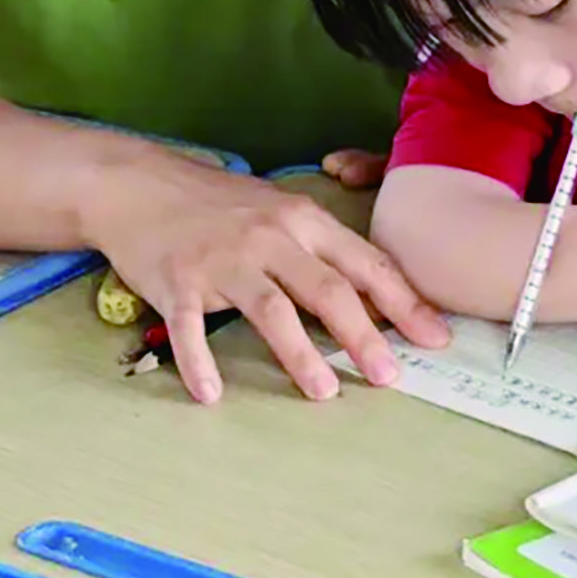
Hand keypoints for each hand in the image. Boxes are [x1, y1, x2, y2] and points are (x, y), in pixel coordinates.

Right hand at [84, 151, 448, 404]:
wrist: (140, 184)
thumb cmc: (221, 205)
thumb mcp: (280, 212)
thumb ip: (323, 251)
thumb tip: (377, 300)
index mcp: (303, 220)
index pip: (365, 264)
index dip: (404, 302)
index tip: (436, 338)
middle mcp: (269, 237)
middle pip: (326, 289)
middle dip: (364, 335)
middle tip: (390, 377)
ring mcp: (222, 259)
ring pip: (270, 309)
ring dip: (300, 354)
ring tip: (325, 392)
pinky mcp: (177, 280)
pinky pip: (190, 327)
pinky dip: (200, 360)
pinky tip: (212, 393)